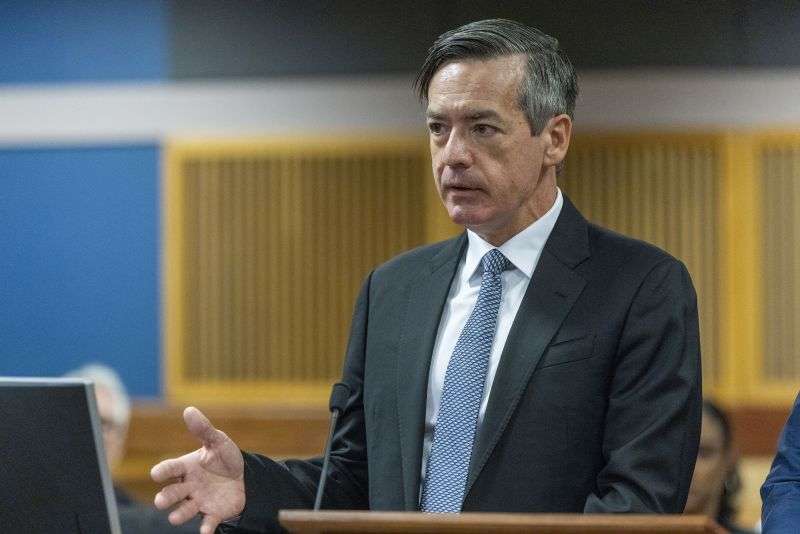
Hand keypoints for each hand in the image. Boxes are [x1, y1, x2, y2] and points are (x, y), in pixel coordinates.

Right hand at [151, 407, 245, 533]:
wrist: (245, 477)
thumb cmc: (225, 458)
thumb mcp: (218, 441)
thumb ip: (203, 429)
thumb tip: (189, 410)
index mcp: (187, 467)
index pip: (171, 468)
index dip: (163, 471)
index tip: (156, 474)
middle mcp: (189, 486)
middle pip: (172, 493)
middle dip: (165, 498)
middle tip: (161, 501)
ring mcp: (199, 501)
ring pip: (184, 510)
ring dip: (178, 515)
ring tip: (174, 518)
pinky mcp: (213, 513)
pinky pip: (207, 522)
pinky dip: (205, 527)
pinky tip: (204, 532)